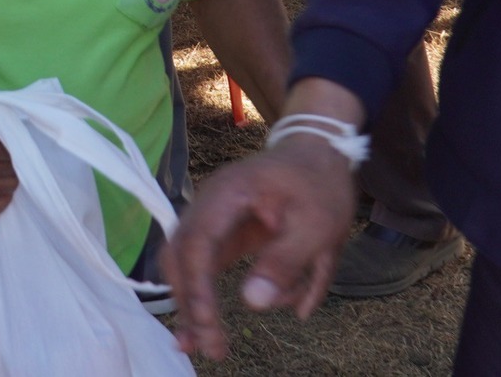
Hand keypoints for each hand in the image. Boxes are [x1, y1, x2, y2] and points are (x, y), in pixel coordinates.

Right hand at [0, 72, 17, 219]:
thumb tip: (17, 118)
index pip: (6, 153)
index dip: (21, 143)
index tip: (23, 133)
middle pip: (9, 173)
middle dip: (20, 158)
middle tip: (19, 144)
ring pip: (4, 188)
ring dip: (12, 174)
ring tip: (9, 157)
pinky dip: (0, 197)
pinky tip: (1, 179)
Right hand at [164, 134, 356, 360]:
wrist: (318, 153)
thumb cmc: (320, 186)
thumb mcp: (318, 225)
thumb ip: (286, 263)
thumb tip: (252, 304)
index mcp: (229, 194)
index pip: (198, 242)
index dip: (197, 285)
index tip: (208, 324)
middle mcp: (208, 205)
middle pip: (181, 255)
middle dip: (190, 302)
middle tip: (209, 346)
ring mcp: (212, 220)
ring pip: (186, 264)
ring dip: (192, 304)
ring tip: (204, 346)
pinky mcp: (221, 235)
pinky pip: (205, 267)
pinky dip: (203, 296)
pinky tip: (206, 326)